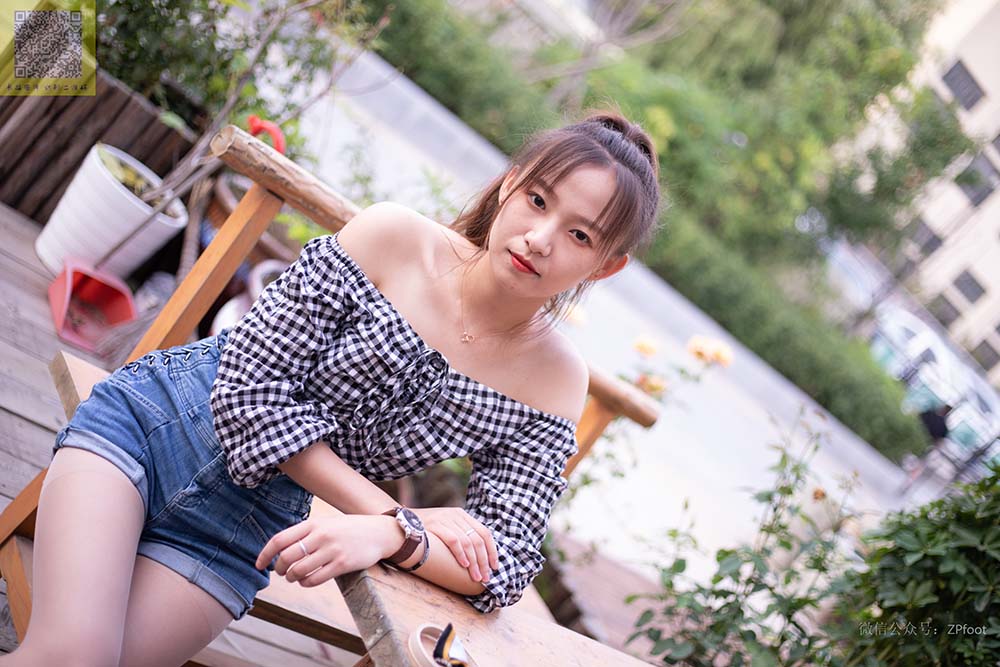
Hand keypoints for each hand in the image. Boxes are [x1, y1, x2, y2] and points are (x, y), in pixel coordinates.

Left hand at [255, 514, 397, 586]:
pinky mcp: (342, 564)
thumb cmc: (348, 529)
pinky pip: (314, 579)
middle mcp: (321, 536)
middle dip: (279, 568)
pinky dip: (305, 583)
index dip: (265, 554)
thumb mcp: (325, 524)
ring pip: (299, 570)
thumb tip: (280, 551)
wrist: (379, 532)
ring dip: (292, 577)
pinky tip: (306, 580)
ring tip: (294, 576)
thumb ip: (305, 534)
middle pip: (286, 557)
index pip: (280, 540)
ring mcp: (332, 550)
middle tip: (281, 572)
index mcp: (313, 524)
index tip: (259, 565)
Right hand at [412, 507, 498, 583]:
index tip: (494, 566)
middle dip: (484, 560)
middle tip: (486, 577)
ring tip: (476, 576)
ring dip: (475, 562)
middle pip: (478, 539)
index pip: (484, 532)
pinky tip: (464, 565)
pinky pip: (453, 540)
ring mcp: (445, 518)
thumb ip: (459, 535)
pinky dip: (461, 553)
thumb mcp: (445, 527)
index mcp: (462, 515)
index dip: (491, 551)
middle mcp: (456, 515)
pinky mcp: (435, 525)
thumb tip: (477, 559)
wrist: (400, 523)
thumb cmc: (424, 532)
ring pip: (468, 542)